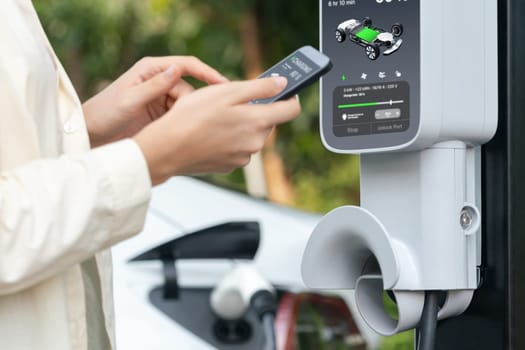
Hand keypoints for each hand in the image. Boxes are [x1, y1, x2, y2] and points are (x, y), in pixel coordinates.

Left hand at [83, 56, 226, 147]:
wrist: (92, 135)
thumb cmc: (104, 113)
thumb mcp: (129, 99)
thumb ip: (154, 86)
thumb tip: (177, 69)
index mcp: (150, 69)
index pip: (187, 65)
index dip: (207, 73)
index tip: (224, 85)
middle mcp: (158, 80)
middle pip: (190, 89)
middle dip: (195, 105)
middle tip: (197, 122)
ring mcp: (160, 97)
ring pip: (187, 105)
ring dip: (188, 117)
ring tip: (186, 132)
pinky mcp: (161, 113)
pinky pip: (180, 115)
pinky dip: (184, 124)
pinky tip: (186, 134)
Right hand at [133, 76, 300, 184]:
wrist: (167, 148)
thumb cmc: (191, 117)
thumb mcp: (226, 92)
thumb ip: (259, 88)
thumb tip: (282, 83)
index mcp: (258, 122)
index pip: (291, 109)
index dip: (288, 97)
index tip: (281, 91)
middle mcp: (255, 143)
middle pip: (267, 122)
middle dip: (254, 110)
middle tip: (230, 102)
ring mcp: (242, 157)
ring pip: (250, 135)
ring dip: (240, 125)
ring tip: (214, 119)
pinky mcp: (229, 166)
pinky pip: (236, 148)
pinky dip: (228, 140)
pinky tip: (209, 133)